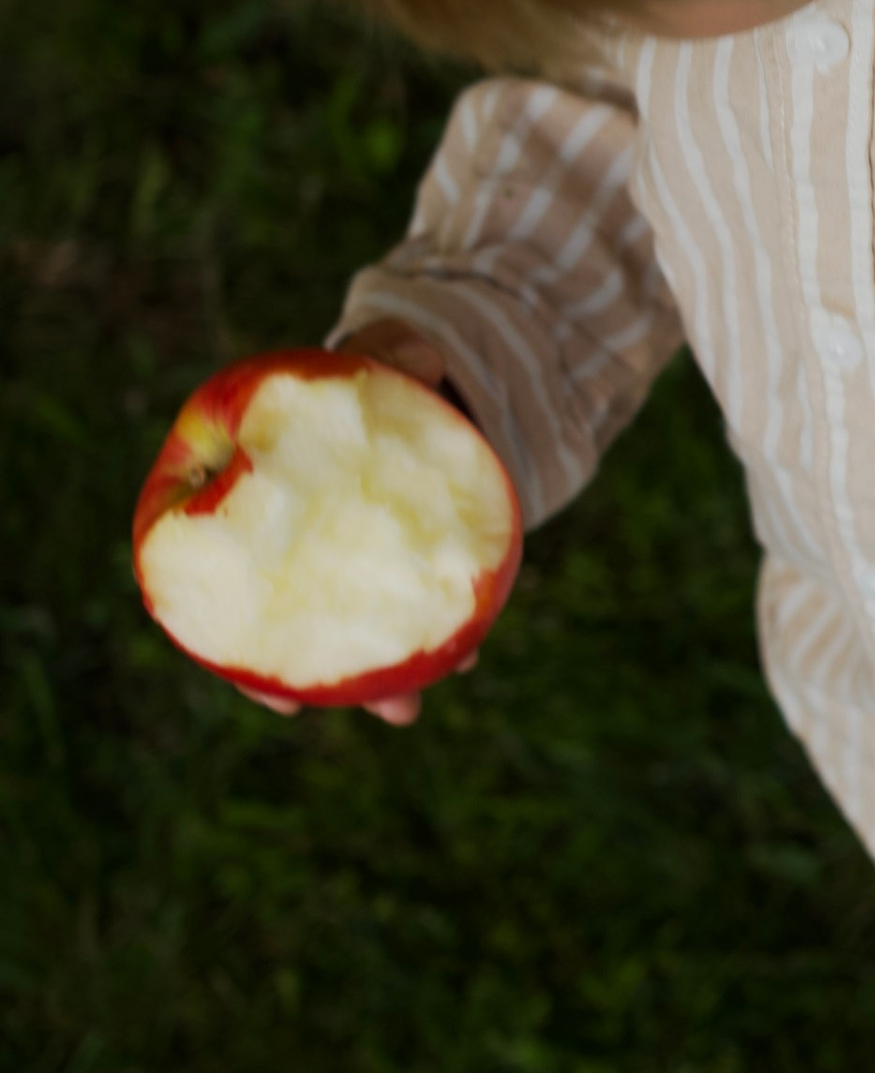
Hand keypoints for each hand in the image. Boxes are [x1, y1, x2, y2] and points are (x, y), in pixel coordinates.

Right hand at [236, 318, 466, 731]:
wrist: (426, 391)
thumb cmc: (376, 379)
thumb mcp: (380, 361)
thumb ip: (390, 361)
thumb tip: (419, 365)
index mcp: (251, 498)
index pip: (214, 563)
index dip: (220, 623)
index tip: (244, 673)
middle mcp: (290, 545)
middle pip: (276, 618)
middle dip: (295, 675)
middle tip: (304, 709)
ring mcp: (342, 567)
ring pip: (345, 633)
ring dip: (372, 680)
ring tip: (402, 712)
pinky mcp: (398, 575)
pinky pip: (410, 615)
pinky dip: (433, 640)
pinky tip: (462, 658)